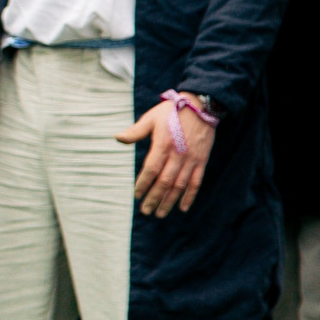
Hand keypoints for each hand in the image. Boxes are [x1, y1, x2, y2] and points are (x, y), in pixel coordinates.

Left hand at [116, 96, 214, 217]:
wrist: (201, 106)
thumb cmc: (171, 111)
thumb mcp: (151, 118)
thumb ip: (135, 131)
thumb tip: (117, 138)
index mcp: (163, 145)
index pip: (151, 170)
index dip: (143, 183)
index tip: (136, 195)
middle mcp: (178, 155)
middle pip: (165, 182)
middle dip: (154, 198)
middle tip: (145, 211)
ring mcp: (191, 159)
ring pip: (180, 185)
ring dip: (170, 201)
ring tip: (160, 214)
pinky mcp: (202, 161)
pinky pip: (196, 182)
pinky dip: (190, 196)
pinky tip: (183, 208)